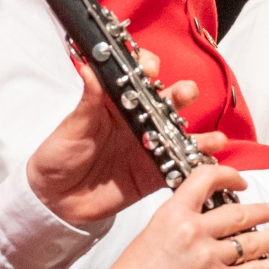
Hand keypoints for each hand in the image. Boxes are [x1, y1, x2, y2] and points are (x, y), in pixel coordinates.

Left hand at [28, 48, 214, 227]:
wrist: (54, 200)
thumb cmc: (59, 157)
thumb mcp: (72, 127)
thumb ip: (87, 101)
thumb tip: (89, 68)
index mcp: (116, 103)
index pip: (137, 77)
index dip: (147, 68)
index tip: (150, 69)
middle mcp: (137, 122)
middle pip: (167, 102)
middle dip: (181, 95)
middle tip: (185, 94)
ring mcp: (149, 147)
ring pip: (180, 134)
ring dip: (199, 134)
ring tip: (214, 138)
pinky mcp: (153, 173)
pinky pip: (180, 166)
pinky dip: (198, 163)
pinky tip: (212, 160)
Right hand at [98, 164, 268, 268]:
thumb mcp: (151, 237)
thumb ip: (177, 228)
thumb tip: (201, 229)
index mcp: (172, 213)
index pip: (206, 179)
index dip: (229, 175)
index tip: (240, 182)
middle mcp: (193, 230)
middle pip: (238, 213)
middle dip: (262, 211)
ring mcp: (208, 257)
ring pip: (253, 240)